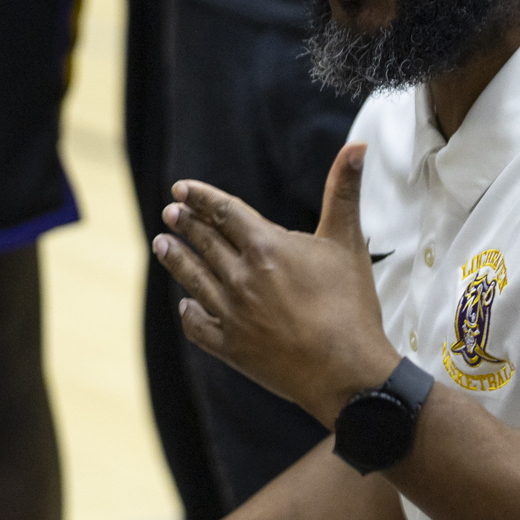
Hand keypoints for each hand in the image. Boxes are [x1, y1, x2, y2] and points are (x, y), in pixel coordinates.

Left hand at [153, 142, 400, 427]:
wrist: (346, 372)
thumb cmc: (351, 305)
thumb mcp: (347, 242)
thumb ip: (344, 192)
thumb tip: (358, 146)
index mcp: (266, 247)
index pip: (224, 213)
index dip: (201, 198)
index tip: (181, 189)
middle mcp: (241, 278)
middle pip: (205, 243)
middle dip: (186, 224)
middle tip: (170, 213)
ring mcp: (232, 314)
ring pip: (194, 279)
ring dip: (177, 259)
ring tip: (161, 245)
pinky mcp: (232, 348)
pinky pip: (199, 326)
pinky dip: (190, 313)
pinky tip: (186, 305)